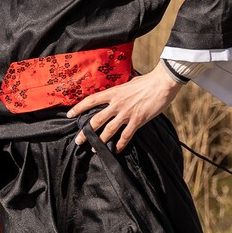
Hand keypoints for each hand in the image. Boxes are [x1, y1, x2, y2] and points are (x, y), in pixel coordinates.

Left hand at [66, 61, 182, 152]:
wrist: (162, 83)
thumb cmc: (146, 82)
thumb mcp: (128, 84)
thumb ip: (119, 92)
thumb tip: (114, 95)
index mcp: (113, 93)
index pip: (91, 100)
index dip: (79, 108)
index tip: (69, 115)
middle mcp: (117, 104)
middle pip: (96, 120)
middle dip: (85, 132)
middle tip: (78, 140)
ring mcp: (127, 113)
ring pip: (109, 130)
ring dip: (100, 141)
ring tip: (93, 149)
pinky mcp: (138, 121)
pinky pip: (126, 136)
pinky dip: (120, 145)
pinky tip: (116, 150)